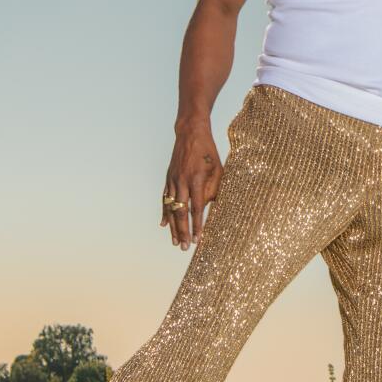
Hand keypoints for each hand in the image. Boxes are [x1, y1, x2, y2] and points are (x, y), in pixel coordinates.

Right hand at [161, 121, 222, 250]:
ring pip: (171, 208)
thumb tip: (212, 208)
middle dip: (183, 231)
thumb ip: (214, 189)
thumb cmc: (208, 152)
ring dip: (173, 227)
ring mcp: (173, 180)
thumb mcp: (218, 170)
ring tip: (175, 242)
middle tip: (184, 247)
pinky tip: (164, 225)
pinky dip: (164, 213)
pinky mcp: (168, 178)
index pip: (197, 208)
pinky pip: (165, 199)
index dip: (197, 225)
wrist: (190, 134)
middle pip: (181, 212)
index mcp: (196, 179)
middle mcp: (182, 181)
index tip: (198, 240)